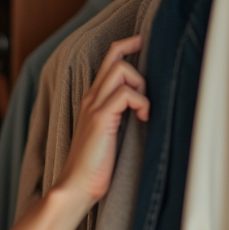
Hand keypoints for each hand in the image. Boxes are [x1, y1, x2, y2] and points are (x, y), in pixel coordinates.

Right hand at [58, 35, 149, 205]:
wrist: (76, 185)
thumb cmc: (93, 165)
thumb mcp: (108, 133)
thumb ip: (118, 114)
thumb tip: (142, 104)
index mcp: (92, 100)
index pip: (107, 61)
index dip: (125, 46)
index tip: (142, 44)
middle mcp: (91, 98)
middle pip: (113, 56)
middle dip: (135, 49)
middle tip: (152, 55)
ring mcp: (94, 107)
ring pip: (121, 69)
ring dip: (140, 83)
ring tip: (143, 107)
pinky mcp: (101, 119)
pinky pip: (126, 95)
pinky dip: (141, 103)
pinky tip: (143, 118)